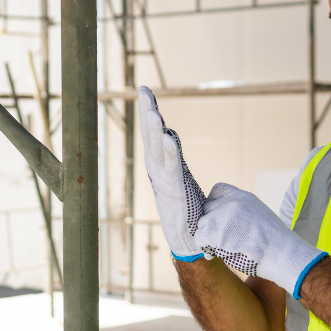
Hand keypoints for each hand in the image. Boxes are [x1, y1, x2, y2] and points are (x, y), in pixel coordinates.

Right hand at [138, 86, 205, 260]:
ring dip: (154, 128)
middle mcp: (158, 171)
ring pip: (158, 149)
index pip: (154, 134)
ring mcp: (165, 181)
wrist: (187, 240)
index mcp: (160, 165)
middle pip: (151, 137)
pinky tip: (167, 135)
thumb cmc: (185, 208)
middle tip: (143, 90)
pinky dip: (169, 151)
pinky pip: (172, 167)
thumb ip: (172, 155)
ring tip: (152, 109)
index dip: (149, 112)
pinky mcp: (175, 192)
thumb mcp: (178, 176)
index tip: (145, 90)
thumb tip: (167, 134)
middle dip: (147, 113)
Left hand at [194, 183, 327, 297]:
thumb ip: (241, 213)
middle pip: (207, 209)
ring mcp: (223, 216)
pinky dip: (205, 248)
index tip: (219, 219)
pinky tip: (215, 254)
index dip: (215, 206)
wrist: (283, 254)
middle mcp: (231, 202)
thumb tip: (223, 221)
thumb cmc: (275, 244)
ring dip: (208, 238)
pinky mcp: (216, 232)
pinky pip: (200, 239)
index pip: (217, 190)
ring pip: (202, 225)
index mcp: (243, 197)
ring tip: (222, 248)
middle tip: (221, 240)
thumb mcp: (259, 217)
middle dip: (211, 224)